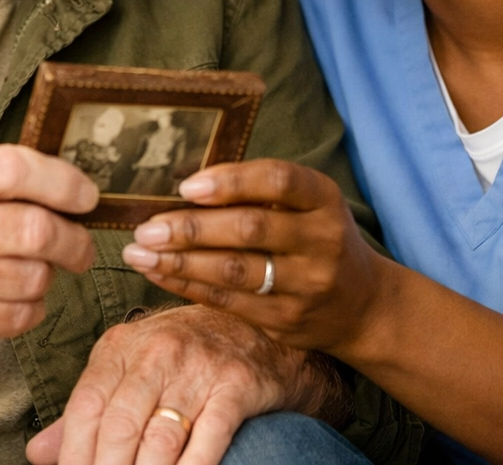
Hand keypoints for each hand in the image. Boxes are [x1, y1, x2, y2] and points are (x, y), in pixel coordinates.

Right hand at [0, 144, 97, 401]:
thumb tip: (68, 186)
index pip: (17, 169)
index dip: (64, 182)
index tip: (87, 196)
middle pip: (36, 230)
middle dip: (74, 240)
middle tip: (81, 246)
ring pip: (33, 278)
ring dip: (50, 277)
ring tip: (39, 270)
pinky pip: (16, 318)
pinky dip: (31, 310)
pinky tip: (18, 298)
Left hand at [25, 304, 329, 464]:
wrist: (253, 331)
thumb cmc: (180, 355)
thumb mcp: (129, 367)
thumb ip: (88, 408)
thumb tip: (38, 454)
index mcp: (123, 345)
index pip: (86, 404)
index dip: (73, 455)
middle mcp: (159, 350)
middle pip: (119, 426)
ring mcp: (198, 367)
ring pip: (159, 440)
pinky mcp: (235, 385)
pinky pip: (207, 440)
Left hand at [120, 160, 380, 356]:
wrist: (363, 304)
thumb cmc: (317, 236)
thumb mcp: (308, 203)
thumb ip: (260, 191)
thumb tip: (187, 186)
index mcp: (324, 200)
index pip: (278, 181)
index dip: (231, 181)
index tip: (187, 186)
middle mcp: (321, 241)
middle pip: (249, 230)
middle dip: (191, 229)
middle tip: (147, 226)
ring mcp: (306, 285)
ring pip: (234, 272)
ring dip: (179, 261)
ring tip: (139, 252)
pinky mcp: (287, 321)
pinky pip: (229, 301)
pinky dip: (188, 286)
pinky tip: (159, 273)